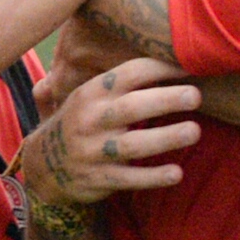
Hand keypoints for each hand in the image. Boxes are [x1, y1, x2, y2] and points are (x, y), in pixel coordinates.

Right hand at [21, 61, 204, 210]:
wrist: (44, 166)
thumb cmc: (81, 123)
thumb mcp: (89, 98)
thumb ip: (121, 84)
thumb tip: (168, 59)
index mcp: (92, 93)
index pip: (129, 74)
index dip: (160, 69)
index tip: (189, 67)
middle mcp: (91, 119)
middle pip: (132, 107)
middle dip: (166, 100)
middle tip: (196, 96)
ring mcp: (93, 151)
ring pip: (132, 145)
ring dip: (165, 138)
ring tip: (194, 131)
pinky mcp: (98, 179)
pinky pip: (129, 178)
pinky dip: (153, 177)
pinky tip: (177, 173)